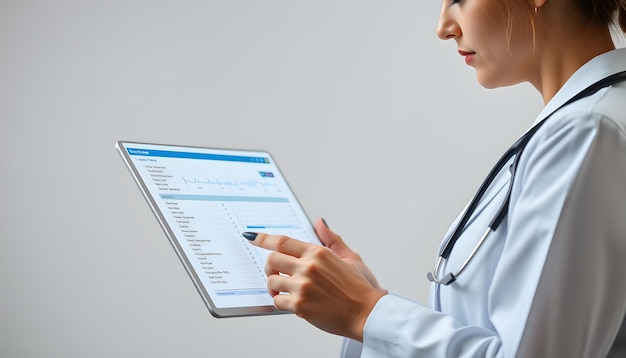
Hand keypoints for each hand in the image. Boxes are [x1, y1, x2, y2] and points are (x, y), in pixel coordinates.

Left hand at [244, 218, 386, 340]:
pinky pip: (277, 301)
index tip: (252, 236)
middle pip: (272, 260)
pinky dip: (280, 302)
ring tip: (283, 290)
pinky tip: (290, 302)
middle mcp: (308, 267)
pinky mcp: (300, 306)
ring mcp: (303, 287)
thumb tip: (320, 222)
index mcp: (318, 253)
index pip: (283, 242)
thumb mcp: (350, 258)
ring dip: (274, 286)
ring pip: (272, 282)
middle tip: (275, 273)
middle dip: (269, 267)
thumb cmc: (360, 288)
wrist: (367, 313)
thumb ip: (332, 239)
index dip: (263, 239)